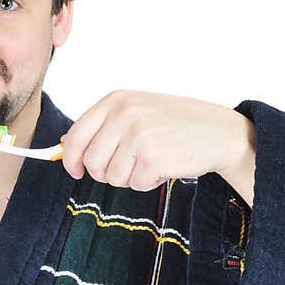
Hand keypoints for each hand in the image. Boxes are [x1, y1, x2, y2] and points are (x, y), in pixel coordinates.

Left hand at [59, 90, 254, 192]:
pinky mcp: (153, 158)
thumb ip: (103, 125)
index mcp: (115, 100)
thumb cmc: (177, 123)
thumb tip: (65, 143)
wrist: (220, 132)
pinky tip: (165, 165)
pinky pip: (135, 185)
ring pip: (112, 177)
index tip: (75, 170)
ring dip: (131, 177)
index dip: (71, 159)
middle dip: (106, 172)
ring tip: (151, 160)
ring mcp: (138, 136)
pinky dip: (148, 182)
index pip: (75, 136)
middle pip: (91, 162)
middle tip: (129, 166)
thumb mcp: (137, 110)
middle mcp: (124, 114)